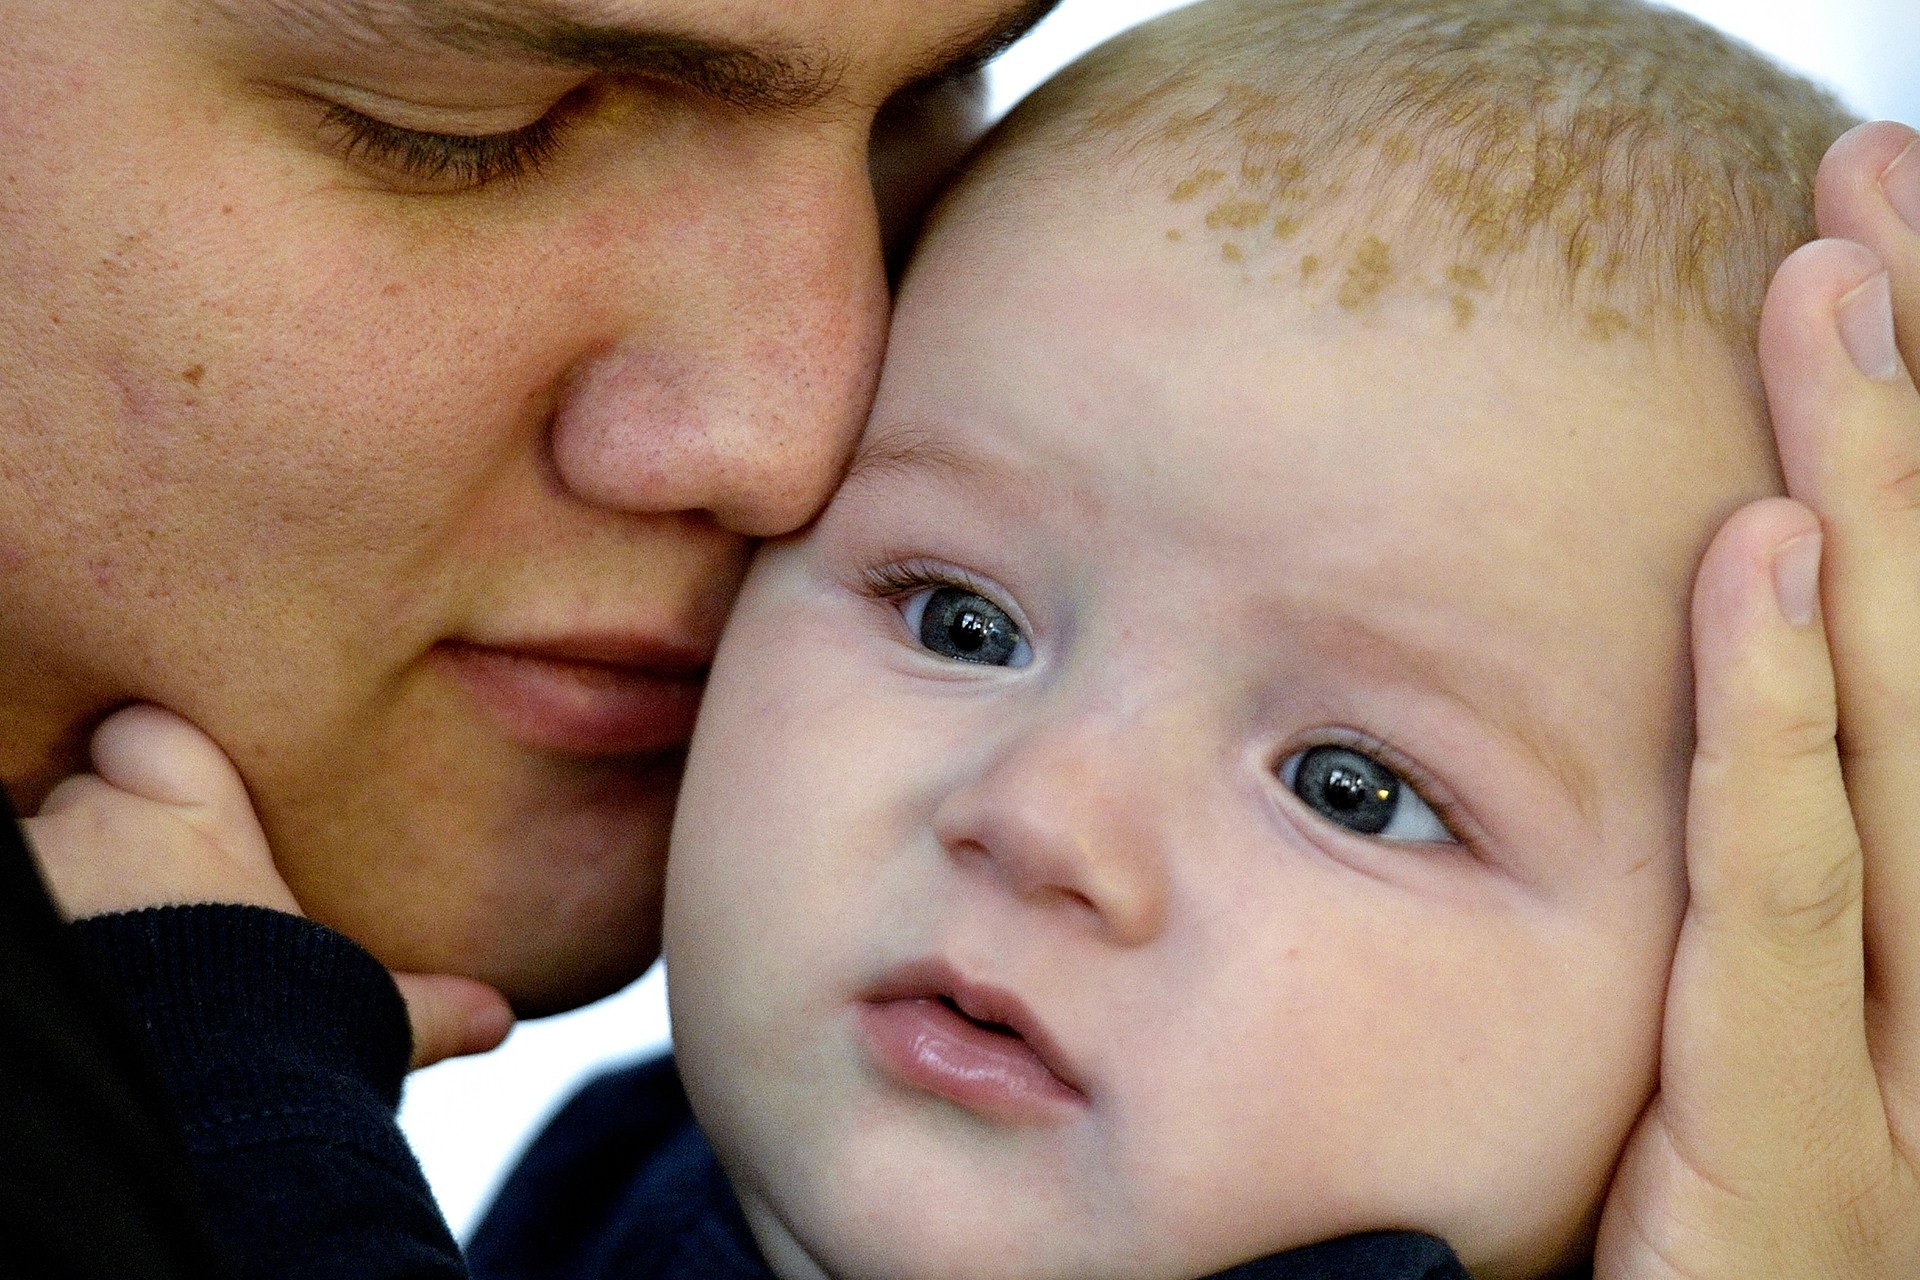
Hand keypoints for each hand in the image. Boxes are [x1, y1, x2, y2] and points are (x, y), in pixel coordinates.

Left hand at [24, 704, 512, 1069]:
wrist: (186, 1097)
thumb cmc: (279, 1032)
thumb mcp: (362, 1010)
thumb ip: (423, 1003)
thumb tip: (500, 1018)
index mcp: (194, 818)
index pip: (151, 734)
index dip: (161, 773)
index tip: (182, 828)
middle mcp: (100, 825)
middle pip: (85, 798)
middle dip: (106, 845)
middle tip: (145, 916)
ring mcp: (36, 874)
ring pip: (35, 855)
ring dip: (62, 893)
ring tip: (102, 958)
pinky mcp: (9, 924)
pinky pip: (17, 900)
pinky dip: (43, 934)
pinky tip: (79, 988)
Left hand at [1595, 122, 1919, 1276]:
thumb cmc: (1724, 1231)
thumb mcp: (1749, 1019)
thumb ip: (1757, 856)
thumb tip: (1721, 641)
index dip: (1917, 455)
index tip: (1877, 268)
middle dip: (1912, 412)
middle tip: (1866, 197)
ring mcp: (1907, 1055)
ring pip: (1894, 728)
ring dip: (1867, 495)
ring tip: (1830, 293)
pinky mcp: (1797, 1142)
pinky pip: (1788, 904)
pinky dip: (1777, 725)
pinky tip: (1754, 563)